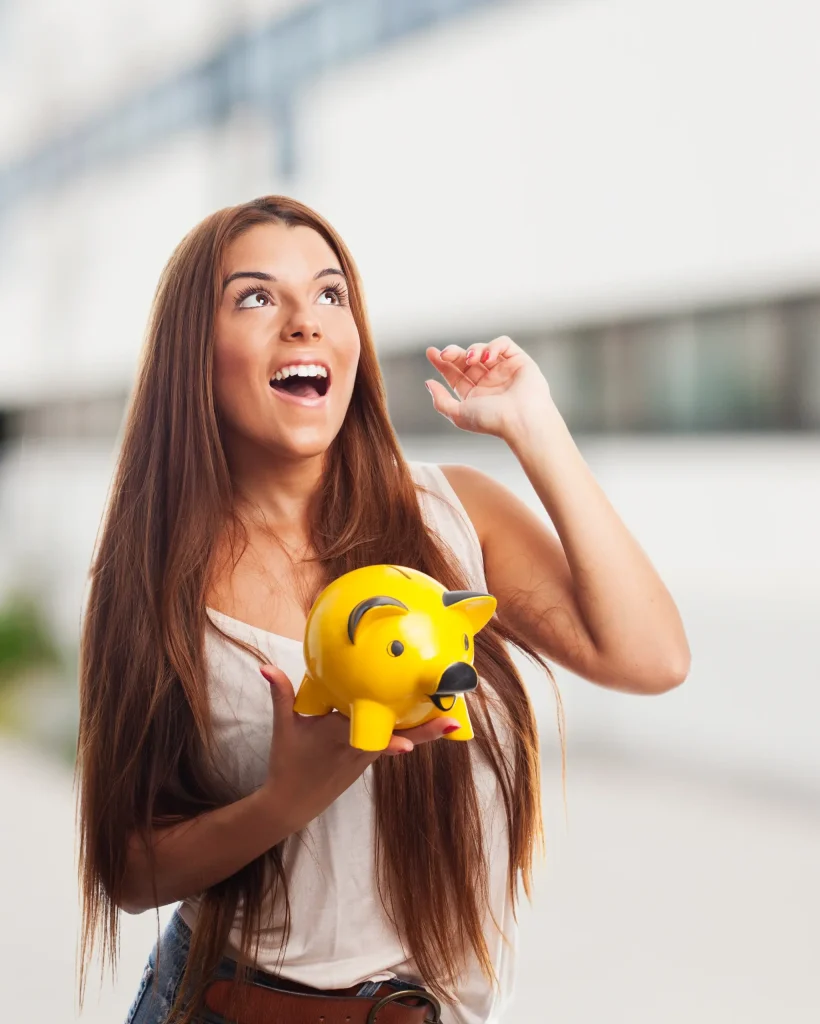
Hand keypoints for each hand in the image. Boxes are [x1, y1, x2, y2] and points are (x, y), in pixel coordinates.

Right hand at [259, 664, 459, 834]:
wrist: (291, 803)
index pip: (367, 734)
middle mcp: (358, 748)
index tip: (410, 745)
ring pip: (399, 740)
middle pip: (396, 737)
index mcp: (338, 736)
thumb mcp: (284, 726)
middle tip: (453, 723)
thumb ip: (281, 693)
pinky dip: (408, 733)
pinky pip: (391, 742)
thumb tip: (266, 667)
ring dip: (424, 732)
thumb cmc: (288, 763)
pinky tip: (428, 723)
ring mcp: (366, 756)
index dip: (391, 739)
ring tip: (452, 722)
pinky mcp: (368, 760)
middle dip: (425, 732)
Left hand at [425, 336, 552, 441]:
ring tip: (471, 359)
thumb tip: (428, 383)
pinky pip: (504, 344)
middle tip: (446, 354)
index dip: (442, 363)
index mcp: (475, 395)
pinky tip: (487, 357)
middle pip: (466, 360)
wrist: (521, 420)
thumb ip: (441, 401)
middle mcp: (489, 382)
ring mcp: (504, 371)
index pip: (455, 374)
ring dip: (473, 350)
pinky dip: (494, 345)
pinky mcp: (519, 361)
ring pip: (483, 350)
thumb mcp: (458, 414)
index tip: (431, 352)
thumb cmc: (492, 420)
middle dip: (454, 354)